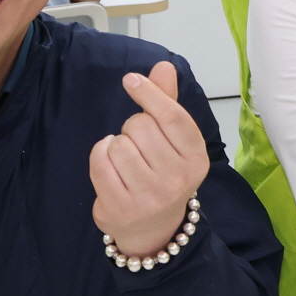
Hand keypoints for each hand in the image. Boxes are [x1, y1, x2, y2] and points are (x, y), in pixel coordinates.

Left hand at [89, 59, 210, 258]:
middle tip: (139, 146)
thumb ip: (167, 102)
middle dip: (133, 128)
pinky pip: (100, 162)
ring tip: (125, 159)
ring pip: (118, 144)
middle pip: (140, 126)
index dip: (149, 93)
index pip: (172, 116)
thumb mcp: (174, 141)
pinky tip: (110, 166)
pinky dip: (100, 156)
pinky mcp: (121, 208)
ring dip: (115, 144)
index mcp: (196, 158)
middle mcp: (177, 179)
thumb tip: (163, 65)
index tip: (131, 80)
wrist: (154, 229)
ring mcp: (149, 196)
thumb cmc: (164, 174)